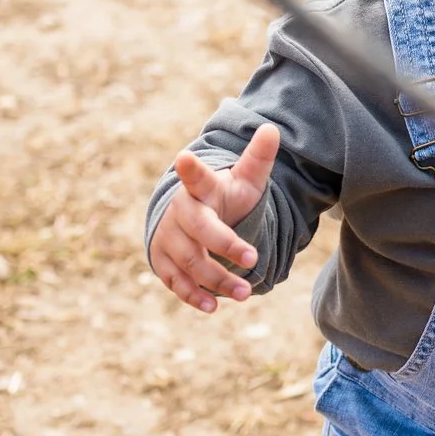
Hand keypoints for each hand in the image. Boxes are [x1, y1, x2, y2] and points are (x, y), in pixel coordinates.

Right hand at [148, 123, 280, 314]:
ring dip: (216, 279)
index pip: (195, 176)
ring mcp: (168, 237)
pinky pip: (175, 281)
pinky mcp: (162, 261)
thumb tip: (272, 129)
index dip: (191, 169)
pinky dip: (193, 295)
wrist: (194, 218)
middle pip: (199, 230)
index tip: (184, 158)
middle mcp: (180, 211)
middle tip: (254, 262)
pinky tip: (213, 306)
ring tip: (246, 294)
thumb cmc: (224, 197)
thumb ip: (258, 158)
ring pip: (189, 261)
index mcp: (200, 188)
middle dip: (225, 246)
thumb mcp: (245, 180)